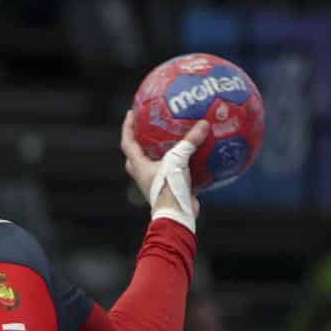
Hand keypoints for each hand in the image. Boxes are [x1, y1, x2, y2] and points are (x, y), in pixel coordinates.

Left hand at [121, 114, 206, 231]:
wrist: (177, 216)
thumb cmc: (169, 188)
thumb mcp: (178, 160)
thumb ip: (189, 142)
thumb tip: (203, 124)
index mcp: (140, 166)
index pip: (127, 143)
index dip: (127, 127)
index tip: (131, 113)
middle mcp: (144, 175)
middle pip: (135, 157)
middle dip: (138, 144)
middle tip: (146, 131)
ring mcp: (155, 183)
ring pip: (151, 166)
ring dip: (157, 155)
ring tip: (167, 141)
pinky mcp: (168, 189)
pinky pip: (169, 174)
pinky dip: (176, 165)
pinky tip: (187, 158)